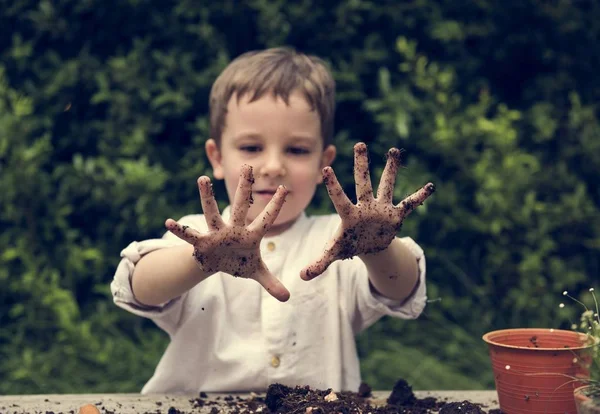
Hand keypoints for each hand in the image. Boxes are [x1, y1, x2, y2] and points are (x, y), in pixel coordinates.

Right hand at [165, 165, 290, 301]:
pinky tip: (169, 222)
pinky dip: (180, 230)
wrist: (217, 263)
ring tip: (202, 178)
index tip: (286, 189)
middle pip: (240, 206)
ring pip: (212, 212)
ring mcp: (217, 233)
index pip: (266, 218)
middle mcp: (234, 229)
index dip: (275, 205)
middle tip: (248, 166)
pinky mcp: (203, 242)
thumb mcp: (256, 273)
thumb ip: (271, 283)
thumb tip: (288, 298)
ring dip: (207, 197)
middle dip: (244, 188)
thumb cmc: (239, 262)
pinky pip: (190, 235)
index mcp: (250, 235)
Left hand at [300, 142, 434, 280]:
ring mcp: (381, 208)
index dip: (333, 185)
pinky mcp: (395, 215)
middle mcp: (365, 206)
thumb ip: (319, 263)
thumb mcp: (334, 253)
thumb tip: (301, 277)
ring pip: (386, 185)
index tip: (326, 169)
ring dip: (391, 170)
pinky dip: (420, 197)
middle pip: (363, 183)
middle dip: (362, 165)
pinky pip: (410, 204)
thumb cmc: (349, 245)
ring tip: (394, 151)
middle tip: (360, 144)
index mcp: (349, 215)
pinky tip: (430, 186)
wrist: (369, 246)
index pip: (339, 198)